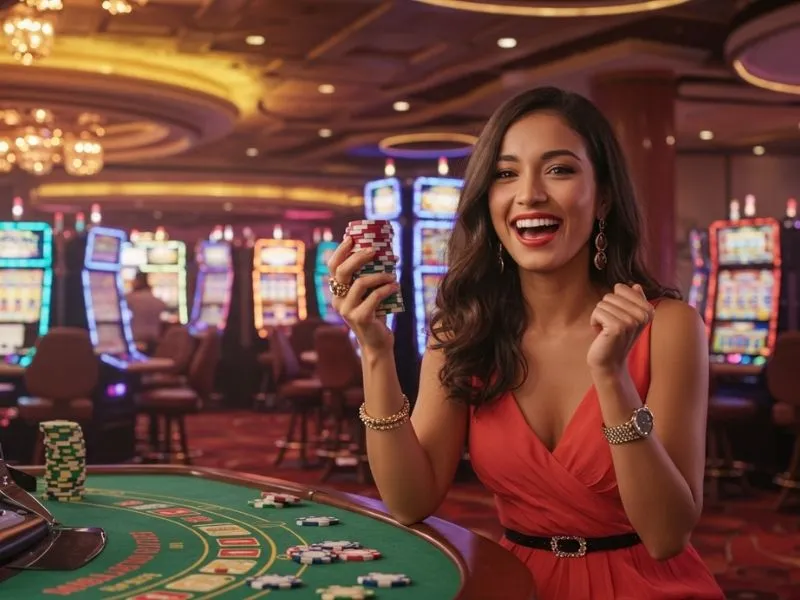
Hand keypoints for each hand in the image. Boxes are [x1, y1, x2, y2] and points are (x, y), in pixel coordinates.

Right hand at [327, 236, 399, 354]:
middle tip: (374, 250)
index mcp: (337, 292)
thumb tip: (388, 254)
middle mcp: (338, 300)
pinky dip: (386, 288)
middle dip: (358, 257)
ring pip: (360, 283)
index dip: (340, 251)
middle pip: (342, 272)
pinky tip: (395, 286)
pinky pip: (374, 297)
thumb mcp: (369, 294)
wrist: (377, 343)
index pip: (333, 267)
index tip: (351, 238)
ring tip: (392, 275)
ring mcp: (347, 310)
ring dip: (379, 275)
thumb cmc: (375, 315)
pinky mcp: (360, 318)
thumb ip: (371, 278)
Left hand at [587, 283, 654, 376]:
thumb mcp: (627, 318)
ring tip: (607, 331)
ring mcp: (631, 321)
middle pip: (611, 295)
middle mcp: (642, 315)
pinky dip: (594, 321)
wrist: (609, 362)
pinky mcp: (618, 327)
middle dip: (605, 310)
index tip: (618, 318)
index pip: (621, 288)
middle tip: (611, 326)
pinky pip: (597, 311)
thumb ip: (633, 301)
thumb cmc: (615, 338)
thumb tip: (637, 285)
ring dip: (599, 317)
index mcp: (648, 310)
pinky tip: (601, 334)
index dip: (613, 302)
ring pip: (603, 303)